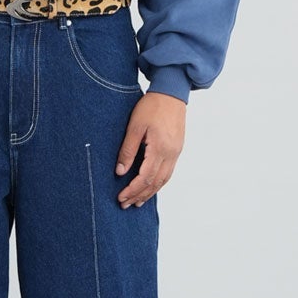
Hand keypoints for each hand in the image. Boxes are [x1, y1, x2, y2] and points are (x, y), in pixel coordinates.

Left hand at [115, 91, 185, 206]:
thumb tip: (120, 172)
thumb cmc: (152, 106)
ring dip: (150, 192)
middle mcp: (171, 154)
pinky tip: (151, 186)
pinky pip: (168, 172)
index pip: (145, 178)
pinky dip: (158, 183)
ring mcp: (176, 152)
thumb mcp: (135, 127)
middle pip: (155, 183)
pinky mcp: (177, 149)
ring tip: (138, 201)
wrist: (171, 93)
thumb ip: (128, 150)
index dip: (132, 190)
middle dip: (139, 195)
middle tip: (125, 204)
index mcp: (160, 149)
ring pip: (164, 180)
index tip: (121, 197)